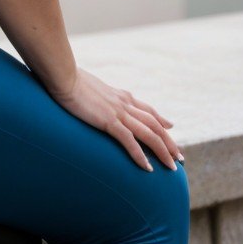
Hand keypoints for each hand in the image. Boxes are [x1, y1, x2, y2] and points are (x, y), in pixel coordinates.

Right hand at [47, 68, 183, 171]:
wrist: (62, 75)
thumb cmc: (68, 78)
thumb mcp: (88, 85)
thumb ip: (98, 92)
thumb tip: (93, 92)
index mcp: (120, 95)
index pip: (147, 109)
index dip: (161, 120)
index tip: (171, 128)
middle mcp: (124, 103)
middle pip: (155, 124)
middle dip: (169, 142)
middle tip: (179, 157)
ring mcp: (118, 112)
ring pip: (149, 134)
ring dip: (163, 151)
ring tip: (172, 167)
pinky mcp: (108, 120)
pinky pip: (129, 141)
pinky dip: (140, 155)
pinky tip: (148, 168)